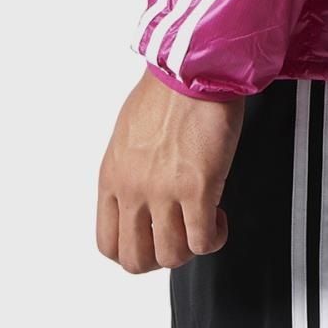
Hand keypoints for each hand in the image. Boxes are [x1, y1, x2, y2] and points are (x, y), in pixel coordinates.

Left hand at [96, 68, 244, 272]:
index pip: (108, 243)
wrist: (193, 68)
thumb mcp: (129, 134)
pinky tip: (219, 219)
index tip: (152, 238)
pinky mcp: (198, 189)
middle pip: (136, 260)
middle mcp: (133, 190)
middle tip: (179, 237)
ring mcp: (164, 193)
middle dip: (161, 256)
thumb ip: (129, 169)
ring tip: (202, 223)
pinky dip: (214, 238)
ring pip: (172, 256)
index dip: (134, 250)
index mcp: (113, 177)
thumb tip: (141, 189)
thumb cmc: (168, 89)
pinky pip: (202, 241)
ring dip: (190, 247)